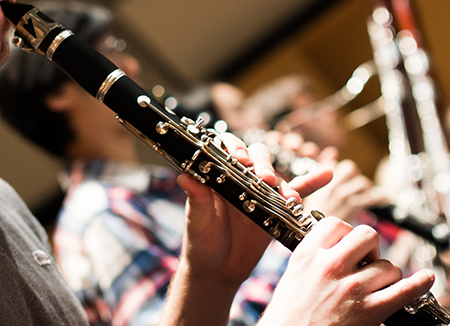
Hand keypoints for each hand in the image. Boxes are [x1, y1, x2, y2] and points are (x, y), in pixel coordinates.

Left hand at [159, 133, 331, 325]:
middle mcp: (240, 181)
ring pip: (277, 176)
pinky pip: (296, 193)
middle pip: (257, 159)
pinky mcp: (275, 209)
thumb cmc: (202, 243)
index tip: (240, 160)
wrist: (219, 271)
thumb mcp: (197, 221)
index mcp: (219, 178)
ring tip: (288, 197)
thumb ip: (196, 199)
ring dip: (285, 182)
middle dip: (263, 165)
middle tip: (265, 180)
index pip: (227, 151)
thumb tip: (184, 176)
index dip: (235, 148)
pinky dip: (311, 183)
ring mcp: (260, 194)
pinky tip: (327, 174)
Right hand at [257, 217, 434, 325]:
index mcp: (308, 255)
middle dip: (370, 246)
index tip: (347, 242)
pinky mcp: (369, 311)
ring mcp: (352, 288)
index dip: (345, 232)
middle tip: (365, 259)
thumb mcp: (293, 274)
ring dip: (385, 273)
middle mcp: (330, 267)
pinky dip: (418, 284)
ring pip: (387, 265)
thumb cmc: (288, 313)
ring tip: (375, 283)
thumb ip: (315, 255)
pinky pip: (403, 290)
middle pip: (366, 235)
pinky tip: (424, 279)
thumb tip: (338, 244)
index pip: (336, 224)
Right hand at [303, 159, 386, 222]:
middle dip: (354, 175)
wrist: (312, 237)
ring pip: (362, 182)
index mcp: (316, 182)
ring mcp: (342, 196)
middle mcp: (330, 186)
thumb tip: (333, 155)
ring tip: (366, 194)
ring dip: (366, 188)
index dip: (337, 167)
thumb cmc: (308, 220)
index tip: (341, 171)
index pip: (332, 164)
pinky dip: (380, 197)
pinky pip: (372, 197)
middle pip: (350, 168)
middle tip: (354, 184)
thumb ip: (317, 176)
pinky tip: (381, 198)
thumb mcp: (308, 195)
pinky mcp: (352, 207)